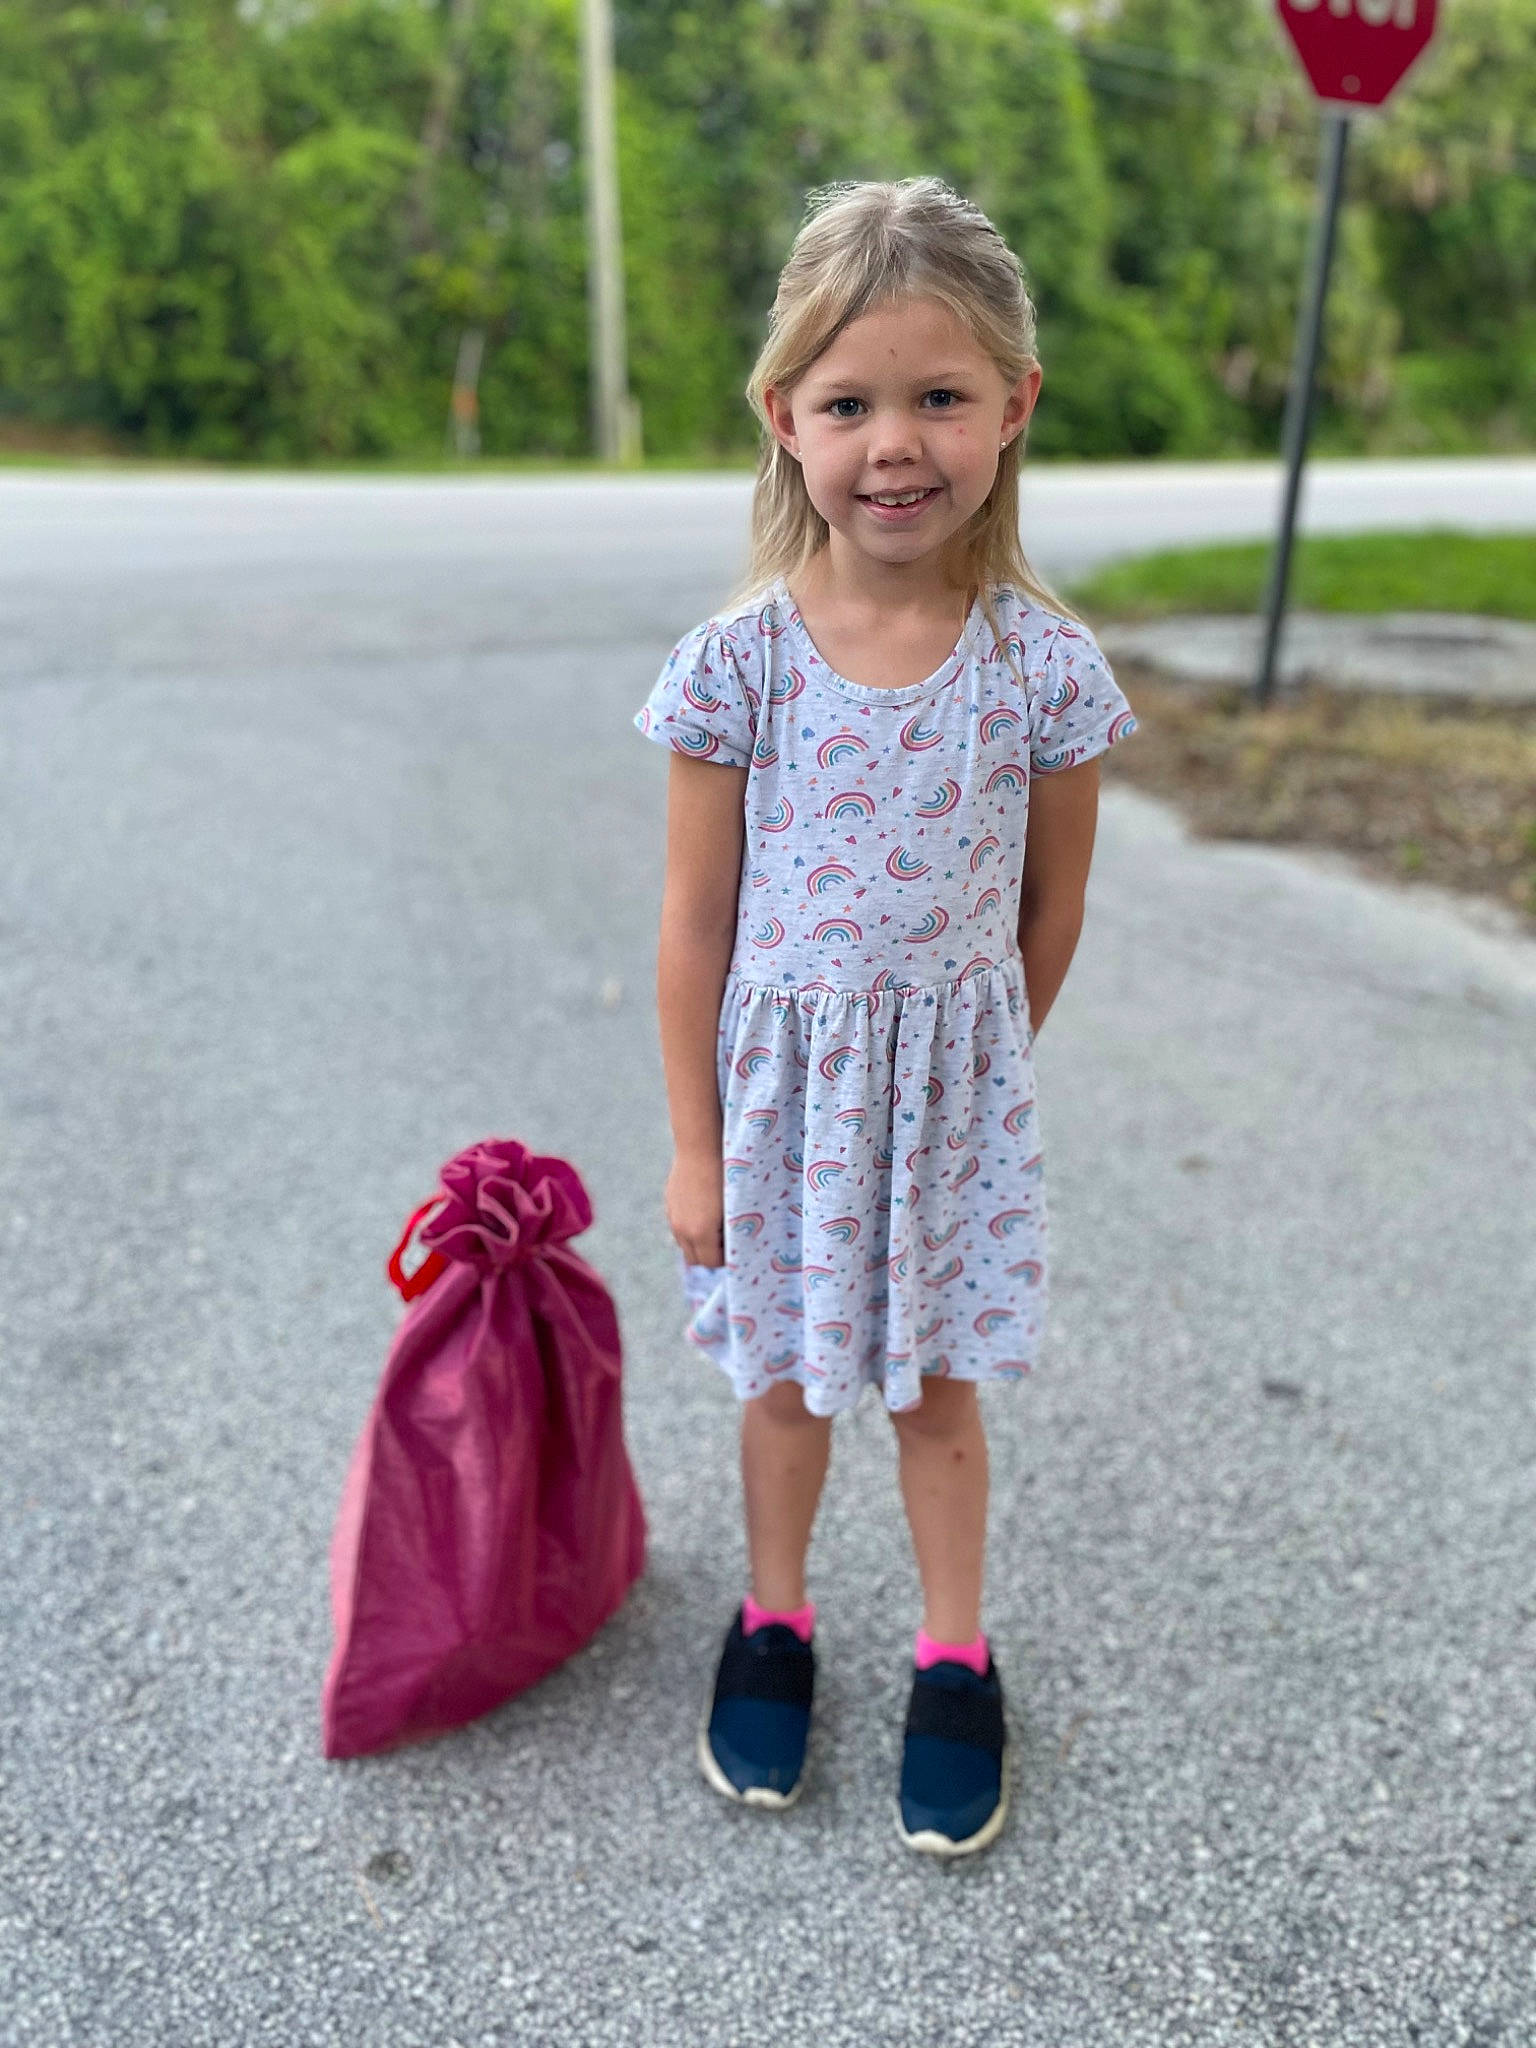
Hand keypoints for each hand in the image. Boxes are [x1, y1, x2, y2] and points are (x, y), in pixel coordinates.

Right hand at [666, 1150, 726, 1266]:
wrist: (699, 1147)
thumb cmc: (725, 1175)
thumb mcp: (733, 1206)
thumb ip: (731, 1232)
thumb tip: (734, 1246)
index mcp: (701, 1232)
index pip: (712, 1262)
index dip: (726, 1259)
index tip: (737, 1246)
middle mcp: (683, 1229)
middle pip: (696, 1259)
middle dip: (712, 1255)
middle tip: (728, 1239)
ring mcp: (673, 1217)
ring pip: (685, 1245)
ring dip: (699, 1242)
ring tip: (716, 1224)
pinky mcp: (669, 1205)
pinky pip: (679, 1228)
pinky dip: (690, 1228)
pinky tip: (704, 1210)